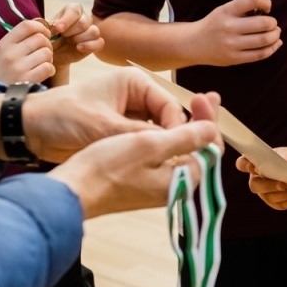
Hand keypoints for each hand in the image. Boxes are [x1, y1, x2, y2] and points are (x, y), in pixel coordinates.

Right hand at [0, 19, 55, 84]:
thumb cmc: (4, 72)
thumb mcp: (4, 52)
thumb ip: (19, 39)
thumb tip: (41, 26)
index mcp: (4, 44)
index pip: (27, 25)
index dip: (41, 27)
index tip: (45, 33)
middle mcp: (10, 54)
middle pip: (40, 39)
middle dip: (47, 44)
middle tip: (43, 53)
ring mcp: (19, 67)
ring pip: (47, 53)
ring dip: (49, 58)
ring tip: (41, 64)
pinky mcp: (28, 80)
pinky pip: (48, 67)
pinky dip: (50, 70)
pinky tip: (44, 73)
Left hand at [1, 69, 187, 164]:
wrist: (30, 129)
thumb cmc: (63, 117)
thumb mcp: (103, 126)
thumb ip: (139, 136)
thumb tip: (174, 145)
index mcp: (136, 83)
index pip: (170, 107)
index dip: (176, 130)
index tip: (174, 153)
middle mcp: (138, 97)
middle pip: (168, 121)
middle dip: (168, 141)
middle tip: (169, 165)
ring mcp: (130, 116)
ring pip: (157, 136)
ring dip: (157, 151)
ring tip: (158, 170)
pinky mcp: (121, 133)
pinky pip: (142, 145)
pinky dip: (144, 156)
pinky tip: (145, 170)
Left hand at [48, 3, 102, 69]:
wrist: (53, 54)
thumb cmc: (48, 39)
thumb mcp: (44, 31)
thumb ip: (45, 25)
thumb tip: (51, 24)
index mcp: (72, 10)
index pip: (75, 10)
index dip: (67, 20)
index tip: (58, 29)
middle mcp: (84, 18)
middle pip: (85, 21)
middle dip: (72, 31)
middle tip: (63, 36)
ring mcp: (91, 31)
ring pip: (94, 31)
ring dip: (80, 38)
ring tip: (70, 42)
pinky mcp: (95, 43)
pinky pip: (100, 42)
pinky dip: (90, 45)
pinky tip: (78, 48)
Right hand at [49, 91, 221, 218]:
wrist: (73, 191)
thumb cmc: (108, 167)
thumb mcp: (149, 145)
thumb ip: (186, 137)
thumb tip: (213, 128)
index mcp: (183, 180)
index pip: (210, 148)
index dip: (209, 120)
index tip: (206, 97)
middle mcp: (176, 186)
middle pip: (198, 149)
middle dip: (201, 121)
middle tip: (205, 95)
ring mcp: (159, 186)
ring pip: (181, 151)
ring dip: (185, 126)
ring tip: (191, 103)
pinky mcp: (143, 183)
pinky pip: (164, 156)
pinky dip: (168, 137)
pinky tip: (163, 123)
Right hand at [191, 0, 281, 65]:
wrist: (194, 44)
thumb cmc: (214, 24)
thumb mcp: (224, 10)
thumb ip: (243, 9)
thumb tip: (268, 12)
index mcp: (227, 10)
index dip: (266, 1)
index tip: (266, 8)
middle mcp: (229, 27)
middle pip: (263, 23)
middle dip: (273, 23)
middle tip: (273, 24)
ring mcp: (232, 44)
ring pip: (264, 40)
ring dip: (275, 36)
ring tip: (275, 33)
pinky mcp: (235, 58)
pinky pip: (260, 54)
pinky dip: (272, 48)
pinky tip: (275, 44)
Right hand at [238, 147, 286, 210]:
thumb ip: (280, 160)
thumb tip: (273, 169)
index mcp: (255, 162)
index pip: (242, 164)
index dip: (245, 166)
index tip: (254, 166)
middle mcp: (256, 179)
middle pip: (254, 185)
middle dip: (269, 185)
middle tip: (283, 184)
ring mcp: (264, 192)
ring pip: (269, 197)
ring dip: (285, 194)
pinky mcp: (275, 202)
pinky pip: (280, 204)